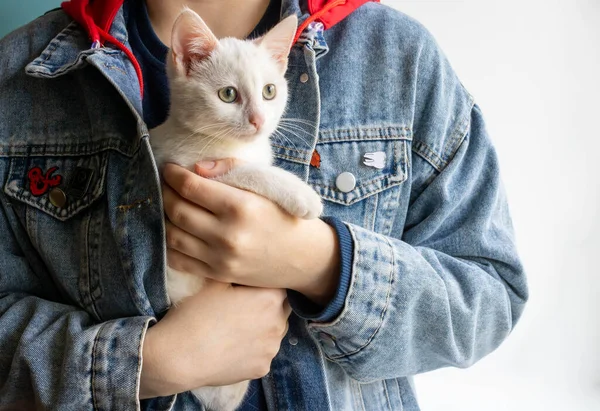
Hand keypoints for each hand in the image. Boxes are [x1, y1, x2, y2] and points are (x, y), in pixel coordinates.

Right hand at [140, 280, 290, 397]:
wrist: (180, 356)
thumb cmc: (197, 313)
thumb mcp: (216, 282)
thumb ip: (238, 273)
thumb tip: (246, 266)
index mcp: (271, 298)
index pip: (279, 284)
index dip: (265, 283)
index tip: (250, 286)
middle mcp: (279, 323)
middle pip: (282, 308)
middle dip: (269, 304)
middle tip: (244, 306)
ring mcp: (272, 349)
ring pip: (274, 332)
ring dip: (264, 327)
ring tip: (237, 328)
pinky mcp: (263, 369)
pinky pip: (263, 354)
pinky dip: (253, 350)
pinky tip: (233, 347)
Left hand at [161, 161, 339, 304]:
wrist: (304, 257)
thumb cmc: (286, 215)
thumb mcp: (268, 184)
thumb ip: (232, 169)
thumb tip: (195, 168)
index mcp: (241, 206)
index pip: (191, 187)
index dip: (173, 174)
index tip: (168, 168)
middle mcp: (228, 234)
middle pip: (177, 210)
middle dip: (164, 192)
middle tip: (164, 184)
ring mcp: (221, 258)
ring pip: (172, 236)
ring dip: (162, 217)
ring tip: (166, 205)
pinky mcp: (218, 274)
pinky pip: (179, 260)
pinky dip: (168, 244)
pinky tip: (173, 230)